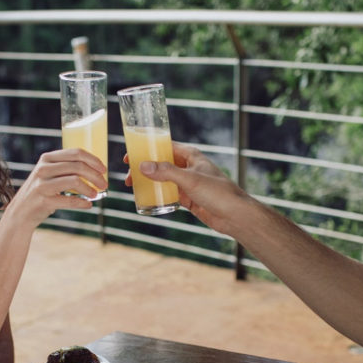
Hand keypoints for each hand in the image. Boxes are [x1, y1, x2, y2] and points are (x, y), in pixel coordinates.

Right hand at [7, 148, 107, 226]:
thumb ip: (65, 168)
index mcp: (47, 158)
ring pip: (75, 181)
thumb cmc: (41, 192)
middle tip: (104, 184)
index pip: (76, 153)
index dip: (93, 160)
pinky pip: (69, 200)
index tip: (103, 169)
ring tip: (96, 195)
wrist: (21, 212)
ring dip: (90, 188)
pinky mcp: (44, 200)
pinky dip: (82, 203)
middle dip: (95, 175)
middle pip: (78, 166)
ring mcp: (42, 184)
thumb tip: (96, 170)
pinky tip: (88, 205)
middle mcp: (43, 169)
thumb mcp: (49, 174)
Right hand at [126, 143, 250, 234]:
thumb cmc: (218, 192)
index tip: (130, 155)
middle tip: (128, 176)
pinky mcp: (188, 198)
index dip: (146, 149)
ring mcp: (188, 183)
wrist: (234, 216)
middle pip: (160, 163)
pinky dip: (157, 195)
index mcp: (190, 156)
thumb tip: (142, 166)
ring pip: (163, 179)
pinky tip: (146, 198)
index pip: (164, 146)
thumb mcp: (190, 180)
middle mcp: (188, 167)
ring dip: (148, 181)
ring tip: (132, 187)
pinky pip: (168, 194)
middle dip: (144, 168)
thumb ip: (166, 172)